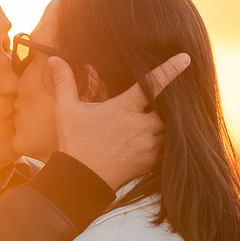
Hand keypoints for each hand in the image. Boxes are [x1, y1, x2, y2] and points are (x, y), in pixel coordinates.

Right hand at [51, 53, 190, 190]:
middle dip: (169, 103)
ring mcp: (148, 145)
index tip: (185, 59)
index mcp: (124, 108)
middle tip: (169, 98)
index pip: (152, 84)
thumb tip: (54, 59)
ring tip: (163, 118)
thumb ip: (65, 82)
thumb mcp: (66, 110)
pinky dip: (165, 141)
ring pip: (170, 128)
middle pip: (168, 108)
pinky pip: (167, 148)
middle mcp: (141, 126)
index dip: (170, 69)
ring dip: (168, 123)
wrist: (81, 180)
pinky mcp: (150, 161)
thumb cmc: (74, 143)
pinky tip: (157, 138)